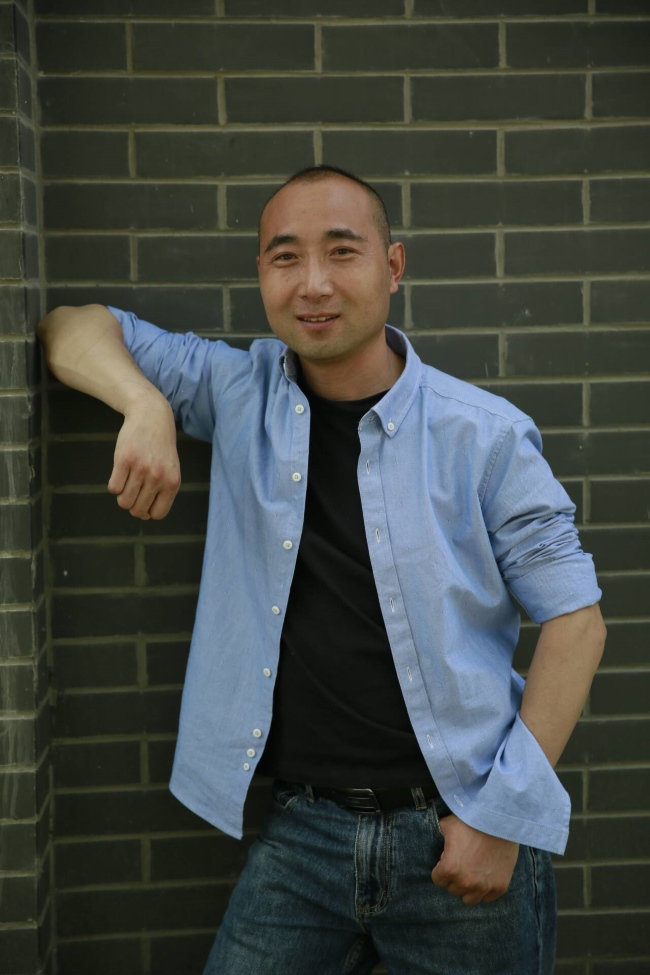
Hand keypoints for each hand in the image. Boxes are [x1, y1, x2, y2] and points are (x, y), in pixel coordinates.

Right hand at [107, 398, 180, 519]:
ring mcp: (141, 469)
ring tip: (127, 481)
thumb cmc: (160, 447)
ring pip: (124, 501)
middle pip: (138, 510)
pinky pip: (113, 488)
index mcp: (172, 483)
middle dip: (133, 505)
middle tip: (133, 490)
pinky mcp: (124, 460)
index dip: (148, 512)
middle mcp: (158, 478)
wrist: (152, 417)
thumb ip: (162, 492)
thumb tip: (144, 516)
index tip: (143, 501)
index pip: (157, 514)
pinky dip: (114, 485)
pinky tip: (121, 473)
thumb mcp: (170, 469)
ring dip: (122, 496)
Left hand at [431, 815, 518, 905]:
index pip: (438, 880)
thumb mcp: (447, 825)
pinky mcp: (500, 887)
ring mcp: (484, 887)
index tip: (448, 861)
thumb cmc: (470, 821)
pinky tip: (485, 875)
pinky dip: (485, 890)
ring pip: (469, 899)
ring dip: (468, 888)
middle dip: (455, 878)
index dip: (442, 869)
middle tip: (462, 864)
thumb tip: (430, 840)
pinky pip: (487, 898)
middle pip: (453, 890)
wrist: (499, 819)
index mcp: (449, 869)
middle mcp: (466, 882)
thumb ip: (436, 837)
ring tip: (472, 873)